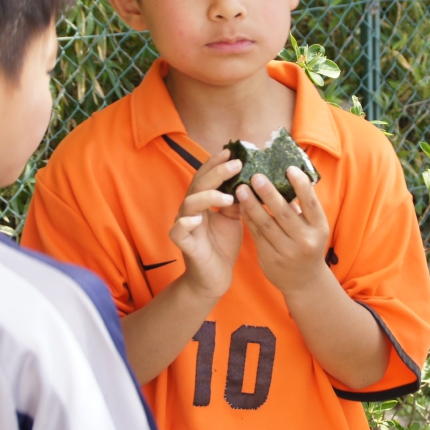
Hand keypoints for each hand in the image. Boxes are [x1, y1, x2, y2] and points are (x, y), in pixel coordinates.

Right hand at [169, 149, 243, 299]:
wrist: (215, 278)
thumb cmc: (222, 246)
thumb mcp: (233, 219)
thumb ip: (237, 200)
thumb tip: (251, 179)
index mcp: (203, 202)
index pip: (206, 176)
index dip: (216, 163)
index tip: (231, 151)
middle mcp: (191, 210)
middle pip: (198, 185)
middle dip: (216, 172)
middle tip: (236, 164)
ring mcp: (185, 225)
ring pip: (188, 204)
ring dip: (207, 197)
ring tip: (227, 197)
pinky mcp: (183, 243)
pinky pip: (178, 230)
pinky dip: (185, 223)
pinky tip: (196, 219)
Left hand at [236, 165, 330, 296]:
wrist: (305, 282)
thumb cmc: (308, 244)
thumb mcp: (314, 228)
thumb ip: (304, 207)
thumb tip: (289, 174)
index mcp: (319, 228)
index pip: (311, 204)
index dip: (301, 186)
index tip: (289, 168)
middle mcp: (305, 241)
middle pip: (284, 213)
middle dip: (269, 193)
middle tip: (256, 176)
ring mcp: (287, 252)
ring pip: (266, 224)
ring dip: (252, 205)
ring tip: (241, 189)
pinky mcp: (270, 259)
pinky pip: (256, 235)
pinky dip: (248, 219)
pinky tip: (240, 206)